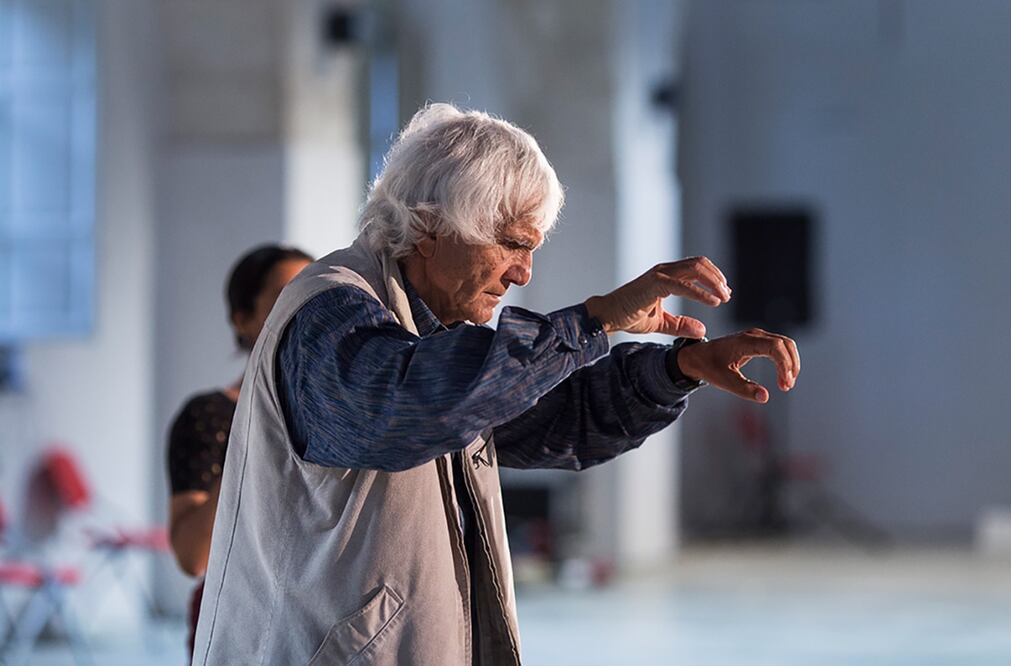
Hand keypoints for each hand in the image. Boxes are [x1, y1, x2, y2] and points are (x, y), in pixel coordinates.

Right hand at [584, 257, 731, 335]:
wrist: (606, 316)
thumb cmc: (629, 316)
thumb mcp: (661, 323)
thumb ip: (681, 324)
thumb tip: (702, 330)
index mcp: (666, 276)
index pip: (696, 268)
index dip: (713, 279)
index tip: (724, 294)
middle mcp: (664, 271)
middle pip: (699, 264)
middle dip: (717, 278)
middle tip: (728, 295)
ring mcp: (659, 275)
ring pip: (695, 268)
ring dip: (714, 282)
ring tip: (723, 297)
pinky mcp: (654, 284)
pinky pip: (683, 285)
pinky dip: (701, 293)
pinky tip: (713, 302)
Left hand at [676, 329, 799, 402]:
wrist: (697, 356)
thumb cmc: (709, 366)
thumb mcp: (724, 381)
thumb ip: (745, 389)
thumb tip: (765, 397)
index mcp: (745, 342)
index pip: (775, 347)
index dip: (785, 364)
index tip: (785, 383)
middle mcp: (753, 335)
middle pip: (785, 344)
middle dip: (791, 365)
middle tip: (787, 386)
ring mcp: (757, 337)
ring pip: (785, 345)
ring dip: (790, 363)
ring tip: (786, 384)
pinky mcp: (758, 342)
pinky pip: (779, 348)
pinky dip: (785, 361)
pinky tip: (782, 377)